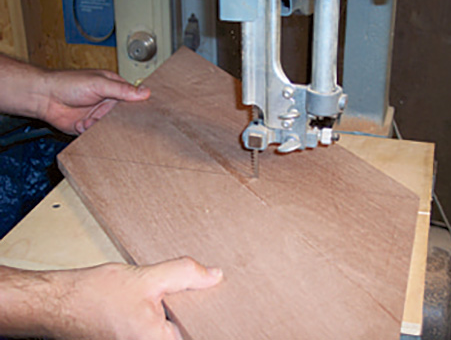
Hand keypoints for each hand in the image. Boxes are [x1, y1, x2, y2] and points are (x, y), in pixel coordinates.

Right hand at [0, 257, 222, 339]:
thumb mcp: (145, 278)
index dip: (217, 325)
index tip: (236, 317)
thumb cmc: (93, 296)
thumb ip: (184, 274)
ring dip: (182, 316)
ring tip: (189, 294)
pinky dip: (169, 318)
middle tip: (210, 292)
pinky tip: (168, 302)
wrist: (57, 303)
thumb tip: (215, 275)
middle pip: (188, 333)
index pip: (201, 336)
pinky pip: (161, 331)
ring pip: (175, 332)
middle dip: (198, 316)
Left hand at [40, 69, 149, 133]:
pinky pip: (98, 135)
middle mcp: (108, 103)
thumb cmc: (68, 83)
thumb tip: (145, 92)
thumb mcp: (99, 83)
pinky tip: (81, 123)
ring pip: (111, 128)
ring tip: (89, 120)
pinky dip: (90, 131)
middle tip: (110, 120)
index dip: (138, 108)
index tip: (141, 115)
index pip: (133, 99)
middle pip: (124, 117)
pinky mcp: (90, 127)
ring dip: (100, 126)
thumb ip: (122, 89)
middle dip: (118, 121)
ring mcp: (99, 116)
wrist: (45, 98)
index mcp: (114, 88)